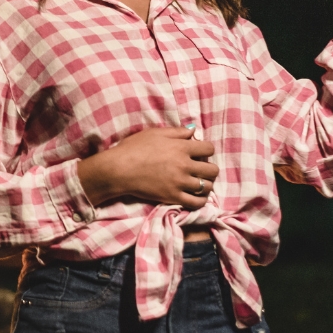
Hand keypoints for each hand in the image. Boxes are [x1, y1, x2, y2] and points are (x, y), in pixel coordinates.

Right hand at [77, 126, 217, 209]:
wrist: (119, 169)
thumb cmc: (134, 147)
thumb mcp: (155, 133)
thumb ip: (177, 132)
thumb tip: (194, 130)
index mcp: (181, 147)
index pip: (209, 149)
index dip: (207, 150)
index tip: (200, 153)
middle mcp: (185, 165)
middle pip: (212, 169)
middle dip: (210, 168)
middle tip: (201, 169)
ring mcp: (180, 182)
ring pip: (207, 187)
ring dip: (206, 184)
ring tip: (199, 183)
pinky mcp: (173, 196)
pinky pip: (197, 203)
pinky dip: (201, 200)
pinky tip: (197, 196)